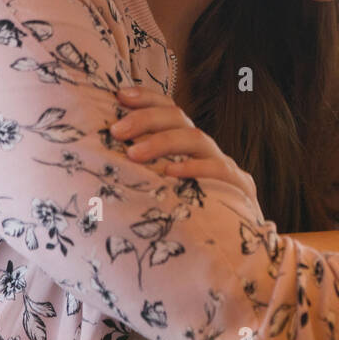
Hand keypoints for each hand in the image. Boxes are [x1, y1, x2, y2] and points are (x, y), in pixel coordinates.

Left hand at [111, 87, 256, 203]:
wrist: (234, 244)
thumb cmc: (186, 216)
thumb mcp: (163, 188)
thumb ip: (143, 170)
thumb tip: (100, 155)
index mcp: (187, 146)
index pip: (169, 110)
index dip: (147, 98)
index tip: (119, 95)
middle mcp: (205, 150)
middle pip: (179, 119)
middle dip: (146, 119)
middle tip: (117, 131)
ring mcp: (223, 166)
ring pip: (196, 140)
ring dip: (162, 142)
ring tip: (134, 154)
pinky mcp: (238, 187)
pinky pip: (217, 171)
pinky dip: (193, 169)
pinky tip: (170, 173)